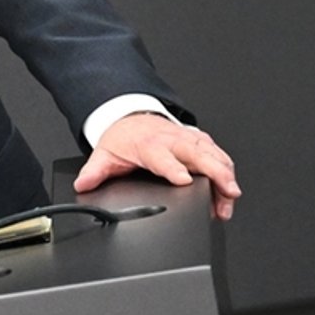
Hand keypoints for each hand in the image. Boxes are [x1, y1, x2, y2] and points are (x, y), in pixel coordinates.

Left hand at [73, 112, 240, 219]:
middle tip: (228, 193)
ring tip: (231, 198)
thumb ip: (95, 171)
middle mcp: (172, 140)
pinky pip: (217, 153)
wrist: (130, 117)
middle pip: (198, 154)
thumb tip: (83, 184)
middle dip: (215, 173)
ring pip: (213, 154)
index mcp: (149, 144)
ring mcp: (188, 139)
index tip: (184, 180)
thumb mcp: (105, 154)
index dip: (173, 169)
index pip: (162, 158)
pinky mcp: (199, 141)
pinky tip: (230, 188)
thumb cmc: (123, 139)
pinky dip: (226, 169)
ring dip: (225, 175)